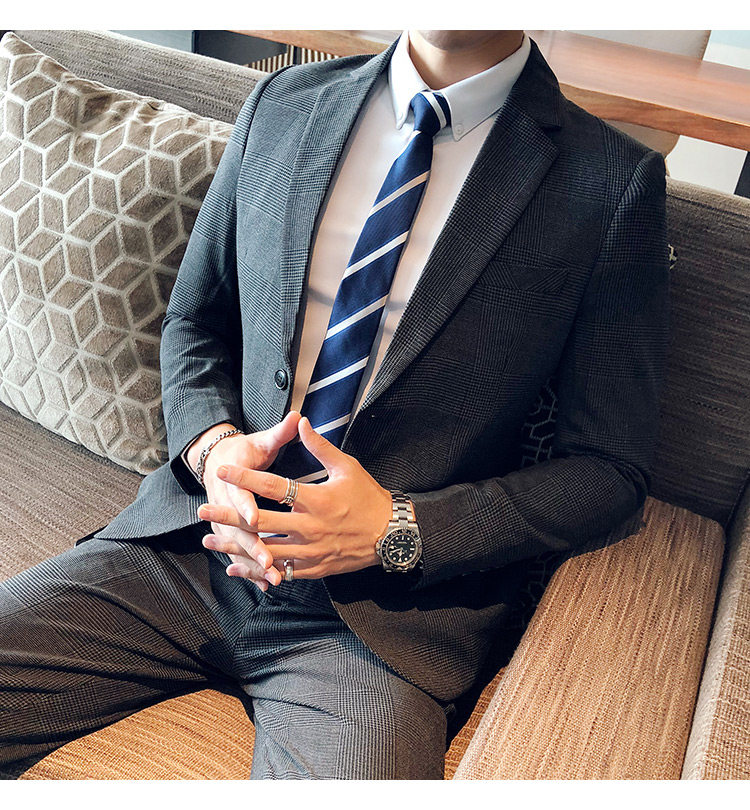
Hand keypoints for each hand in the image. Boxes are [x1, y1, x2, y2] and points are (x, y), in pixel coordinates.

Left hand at [199, 417, 391, 581]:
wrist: (390, 535)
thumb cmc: (368, 498)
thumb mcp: (348, 467)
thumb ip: (320, 447)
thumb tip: (302, 422)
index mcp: (316, 500)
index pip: (273, 486)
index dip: (246, 477)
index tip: (223, 469)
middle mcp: (310, 527)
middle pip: (261, 522)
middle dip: (229, 515)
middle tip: (202, 509)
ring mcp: (311, 551)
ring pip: (265, 550)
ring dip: (235, 546)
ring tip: (209, 540)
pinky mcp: (314, 568)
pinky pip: (280, 571)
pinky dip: (257, 571)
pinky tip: (236, 568)